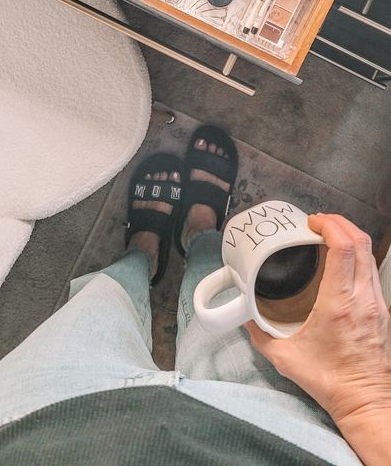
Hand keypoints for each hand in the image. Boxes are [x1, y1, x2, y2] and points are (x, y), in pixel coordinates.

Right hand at [244, 214, 390, 425]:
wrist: (365, 401)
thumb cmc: (331, 382)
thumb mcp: (285, 358)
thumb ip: (260, 334)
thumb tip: (245, 317)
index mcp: (339, 304)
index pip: (344, 249)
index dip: (329, 226)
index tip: (312, 222)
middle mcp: (362, 298)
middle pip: (361, 242)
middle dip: (340, 223)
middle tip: (318, 221)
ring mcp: (376, 303)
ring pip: (369, 254)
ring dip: (350, 237)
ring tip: (328, 235)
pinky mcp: (382, 310)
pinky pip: (371, 270)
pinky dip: (357, 256)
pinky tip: (341, 262)